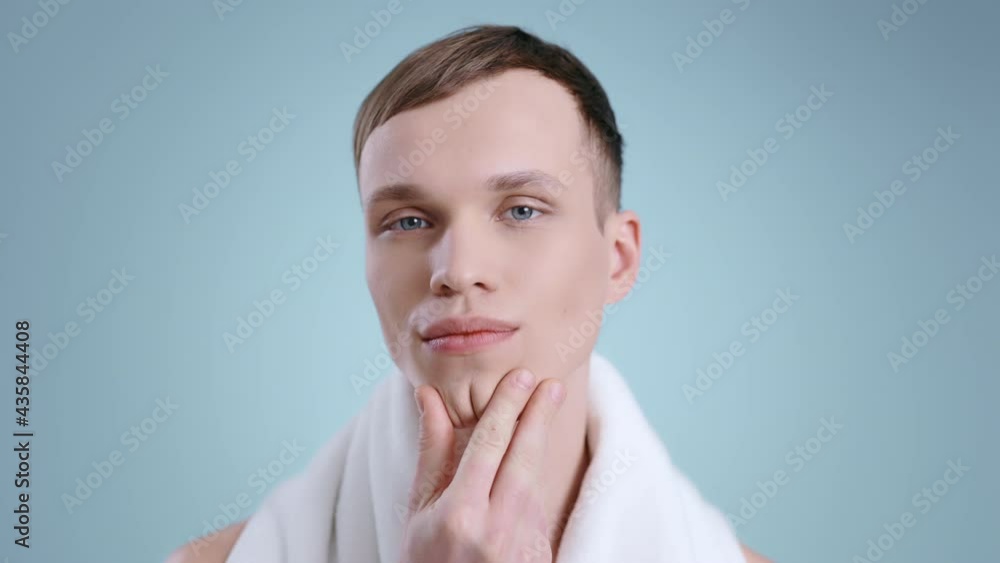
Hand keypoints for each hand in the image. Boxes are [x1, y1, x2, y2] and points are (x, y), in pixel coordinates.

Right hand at [400, 368, 565, 562]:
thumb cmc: (424, 562)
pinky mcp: (538, 555)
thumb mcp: (419, 511)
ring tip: (549, 406)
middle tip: (552, 383)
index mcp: (461, 515)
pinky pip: (540, 507)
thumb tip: (429, 397)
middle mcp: (496, 529)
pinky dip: (536, 479)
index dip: (507, 406)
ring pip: (536, 481)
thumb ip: (432, 452)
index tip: (521, 376)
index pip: (490, 445)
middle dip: (539, 416)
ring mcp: (522, 546)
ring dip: (542, 444)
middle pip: (524, 458)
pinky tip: (536, 457)